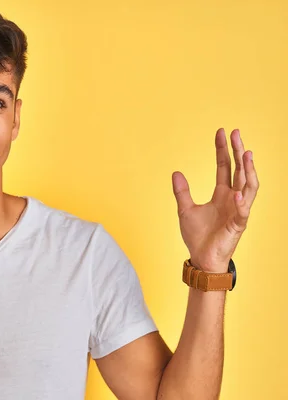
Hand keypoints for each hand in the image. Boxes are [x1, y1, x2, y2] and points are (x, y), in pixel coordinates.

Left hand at [172, 128, 258, 271]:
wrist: (200, 257)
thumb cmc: (197, 235)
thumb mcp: (185, 209)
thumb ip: (182, 191)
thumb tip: (176, 172)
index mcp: (222, 193)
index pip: (225, 166)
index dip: (223, 150)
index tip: (222, 132)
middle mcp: (233, 199)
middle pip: (239, 170)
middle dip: (238, 152)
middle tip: (235, 133)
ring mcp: (238, 211)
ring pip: (248, 186)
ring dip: (248, 170)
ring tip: (246, 154)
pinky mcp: (238, 225)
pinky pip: (243, 212)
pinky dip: (241, 203)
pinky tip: (237, 194)